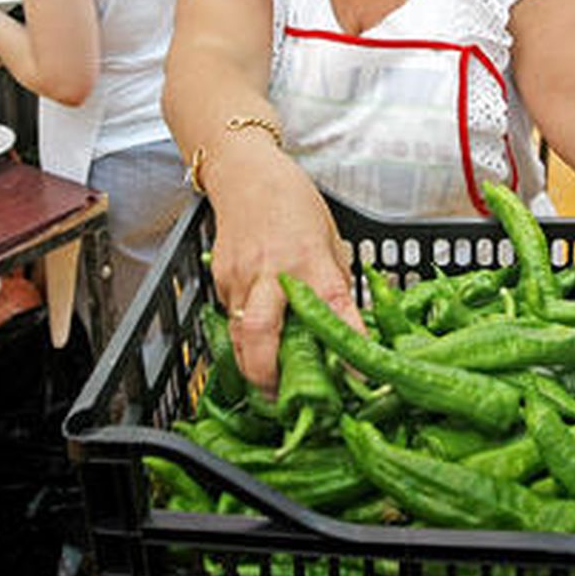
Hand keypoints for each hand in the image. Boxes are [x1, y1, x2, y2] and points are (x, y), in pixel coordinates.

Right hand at [208, 154, 363, 393]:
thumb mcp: (331, 239)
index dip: (345, 349)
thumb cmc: (294, 202)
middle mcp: (272, 272)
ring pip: (240, 336)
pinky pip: (231, 320)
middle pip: (264, 334)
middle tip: (286, 402)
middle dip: (271, 375)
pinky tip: (257, 345)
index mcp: (310, 260)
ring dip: (255, 367)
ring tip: (273, 388)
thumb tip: (347, 330)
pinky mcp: (219, 280)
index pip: (332, 310)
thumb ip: (335, 284)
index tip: (355, 382)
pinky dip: (244, 339)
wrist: (244, 173)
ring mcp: (239, 278)